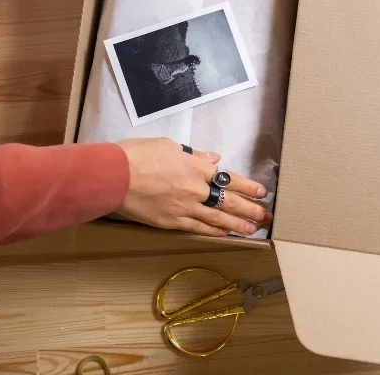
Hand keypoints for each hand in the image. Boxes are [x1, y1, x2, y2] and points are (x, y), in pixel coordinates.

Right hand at [116, 137, 272, 236]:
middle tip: (267, 215)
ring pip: (217, 218)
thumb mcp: (167, 145)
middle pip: (229, 200)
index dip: (248, 186)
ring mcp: (183, 207)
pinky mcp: (170, 222)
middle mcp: (194, 188)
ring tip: (254, 229)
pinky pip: (197, 228)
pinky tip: (226, 234)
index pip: (229, 178)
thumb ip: (193, 154)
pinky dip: (214, 232)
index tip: (262, 191)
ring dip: (238, 224)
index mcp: (195, 167)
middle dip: (250, 208)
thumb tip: (214, 158)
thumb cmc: (136, 155)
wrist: (112, 175)